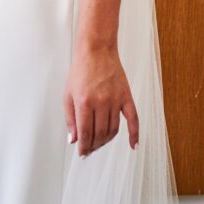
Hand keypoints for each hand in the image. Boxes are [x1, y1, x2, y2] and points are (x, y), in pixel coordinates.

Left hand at [63, 42, 138, 157]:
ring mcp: (115, 99)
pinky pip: (134, 119)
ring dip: (106, 140)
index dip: (84, 147)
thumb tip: (74, 140)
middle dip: (94, 146)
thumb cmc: (81, 70)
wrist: (97, 49)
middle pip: (100, 134)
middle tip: (90, 149)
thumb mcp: (68, 93)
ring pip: (113, 130)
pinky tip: (133, 146)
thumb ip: (70, 118)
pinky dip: (134, 134)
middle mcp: (101, 102)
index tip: (82, 153)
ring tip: (100, 142)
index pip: (86, 134)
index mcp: (84, 102)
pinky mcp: (126, 96)